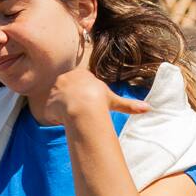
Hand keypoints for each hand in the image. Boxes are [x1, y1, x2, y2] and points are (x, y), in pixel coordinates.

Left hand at [27, 63, 144, 128]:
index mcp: (81, 75)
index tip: (90, 103)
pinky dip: (58, 117)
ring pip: (60, 102)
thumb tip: (149, 108)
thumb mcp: (115, 101)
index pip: (81, 84)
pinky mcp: (47, 101)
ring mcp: (54, 89)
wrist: (82, 106)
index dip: (86, 96)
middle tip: (83, 111)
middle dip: (75, 102)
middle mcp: (65, 79)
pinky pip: (51, 111)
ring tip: (76, 116)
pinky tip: (66, 120)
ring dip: (67, 110)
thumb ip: (129, 105)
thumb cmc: (100, 102)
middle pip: (69, 92)